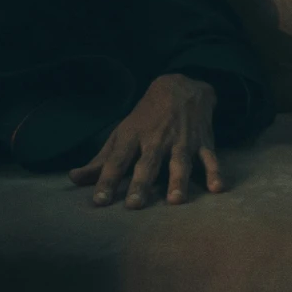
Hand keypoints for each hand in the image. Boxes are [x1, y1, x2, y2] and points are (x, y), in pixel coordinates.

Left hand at [68, 74, 224, 207]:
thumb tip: (73, 179)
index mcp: (132, 137)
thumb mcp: (121, 134)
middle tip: (134, 206)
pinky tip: (217, 188)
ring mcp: (180, 140)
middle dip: (140, 183)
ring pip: (179, 162)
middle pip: (147, 163)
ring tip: (175, 201)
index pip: (116, 162)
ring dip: (178, 181)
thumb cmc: (145, 118)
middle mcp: (155, 139)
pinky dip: (215, 172)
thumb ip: (100, 161)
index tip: (99, 201)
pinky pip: (210, 157)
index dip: (107, 181)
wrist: (179, 86)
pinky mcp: (202, 141)